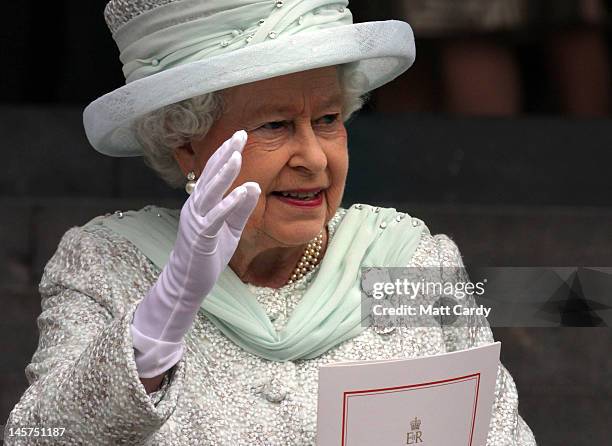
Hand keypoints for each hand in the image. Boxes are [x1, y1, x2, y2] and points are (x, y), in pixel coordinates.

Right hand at [131, 130, 259, 377]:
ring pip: (210, 192)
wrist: (187, 284)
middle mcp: (194, 207)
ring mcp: (195, 221)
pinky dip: (230, 203)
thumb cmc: (207, 255)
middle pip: (210, 175)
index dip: (225, 153)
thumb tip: (254, 186)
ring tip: (237, 154)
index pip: (213, 173)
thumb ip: (241, 209)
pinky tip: (244, 191)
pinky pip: (216, 217)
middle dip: (225, 154)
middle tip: (240, 134)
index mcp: (201, 203)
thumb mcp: (230, 229)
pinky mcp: (201, 237)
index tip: (240, 135)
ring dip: (224, 173)